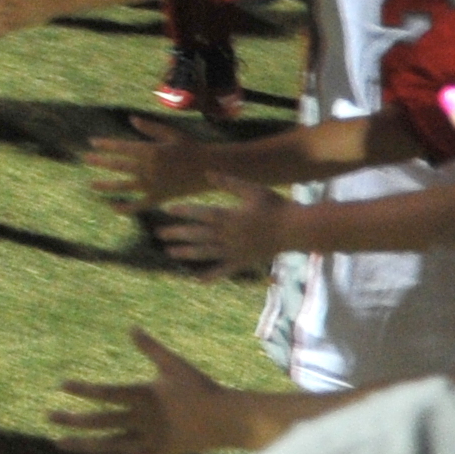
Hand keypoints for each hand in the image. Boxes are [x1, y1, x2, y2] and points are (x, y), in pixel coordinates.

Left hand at [48, 329, 239, 453]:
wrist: (227, 420)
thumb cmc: (201, 388)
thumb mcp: (175, 364)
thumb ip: (150, 348)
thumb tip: (131, 327)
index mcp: (145, 396)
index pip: (107, 393)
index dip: (84, 390)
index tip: (62, 386)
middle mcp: (143, 421)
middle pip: (101, 422)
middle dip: (72, 420)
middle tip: (46, 416)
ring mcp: (148, 441)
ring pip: (109, 446)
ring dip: (82, 445)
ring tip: (59, 443)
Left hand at [81, 115, 209, 208]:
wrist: (210, 169)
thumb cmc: (191, 147)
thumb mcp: (171, 133)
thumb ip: (150, 127)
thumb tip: (131, 119)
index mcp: (151, 151)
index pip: (122, 148)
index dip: (106, 145)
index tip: (91, 143)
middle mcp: (149, 169)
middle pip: (119, 165)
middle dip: (100, 162)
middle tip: (84, 158)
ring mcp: (153, 185)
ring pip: (124, 186)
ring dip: (106, 185)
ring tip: (91, 185)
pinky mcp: (159, 198)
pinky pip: (138, 205)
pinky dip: (125, 207)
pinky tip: (112, 206)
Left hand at [154, 184, 289, 276]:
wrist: (295, 230)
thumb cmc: (275, 206)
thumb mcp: (252, 190)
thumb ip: (229, 183)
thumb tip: (207, 173)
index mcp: (229, 216)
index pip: (200, 214)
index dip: (183, 211)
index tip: (167, 210)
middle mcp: (228, 235)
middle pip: (198, 234)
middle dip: (177, 233)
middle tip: (159, 233)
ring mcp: (235, 251)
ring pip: (205, 253)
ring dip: (186, 252)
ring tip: (170, 252)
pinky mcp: (243, 262)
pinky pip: (223, 271)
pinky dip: (210, 276)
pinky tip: (197, 280)